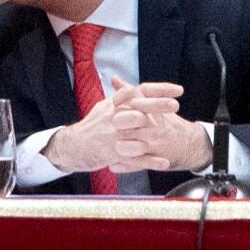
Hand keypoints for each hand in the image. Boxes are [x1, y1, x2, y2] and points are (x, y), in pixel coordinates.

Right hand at [43, 78, 209, 172]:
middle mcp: (113, 117)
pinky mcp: (112, 154)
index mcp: (114, 104)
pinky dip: (150, 161)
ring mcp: (113, 136)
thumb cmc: (92, 127)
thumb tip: (132, 87)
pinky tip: (164, 162)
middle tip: (174, 105)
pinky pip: (134, 158)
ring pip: (135, 133)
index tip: (178, 90)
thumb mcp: (104, 108)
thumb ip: (119, 98)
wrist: (71, 146)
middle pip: (137, 108)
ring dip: (154, 134)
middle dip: (157, 106)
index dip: (159, 90)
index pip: (139, 91)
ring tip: (172, 134)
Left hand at [102, 78, 211, 172]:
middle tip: (103, 129)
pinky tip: (112, 165)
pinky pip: (137, 164)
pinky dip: (124, 166)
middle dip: (118, 126)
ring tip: (105, 149)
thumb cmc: (168, 123)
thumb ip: (132, 92)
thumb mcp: (154, 104)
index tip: (111, 105)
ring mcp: (154, 144)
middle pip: (131, 124)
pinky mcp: (154, 160)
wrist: (191, 144)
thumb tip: (114, 79)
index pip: (135, 103)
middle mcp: (154, 127)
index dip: (120, 103)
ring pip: (133, 146)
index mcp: (153, 111)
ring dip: (118, 148)